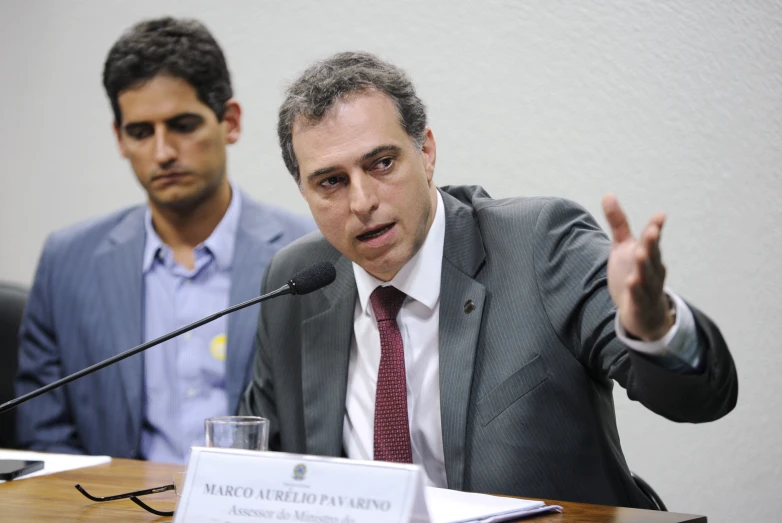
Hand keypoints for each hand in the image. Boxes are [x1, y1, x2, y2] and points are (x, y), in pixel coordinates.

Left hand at [602, 194, 673, 340]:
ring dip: (644, 265)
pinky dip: (636, 290)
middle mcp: (652, 269)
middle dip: (652, 243)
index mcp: (648, 253)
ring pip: (648, 276)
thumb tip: (608, 194)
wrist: (642, 312)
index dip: (656, 228)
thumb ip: (618, 222)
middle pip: (653, 255)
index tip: (660, 215)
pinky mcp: (640, 303)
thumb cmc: (633, 273)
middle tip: (651, 231)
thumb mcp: (623, 246)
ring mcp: (648, 287)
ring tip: (640, 253)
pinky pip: (639, 296)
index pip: (652, 239)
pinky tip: (632, 282)